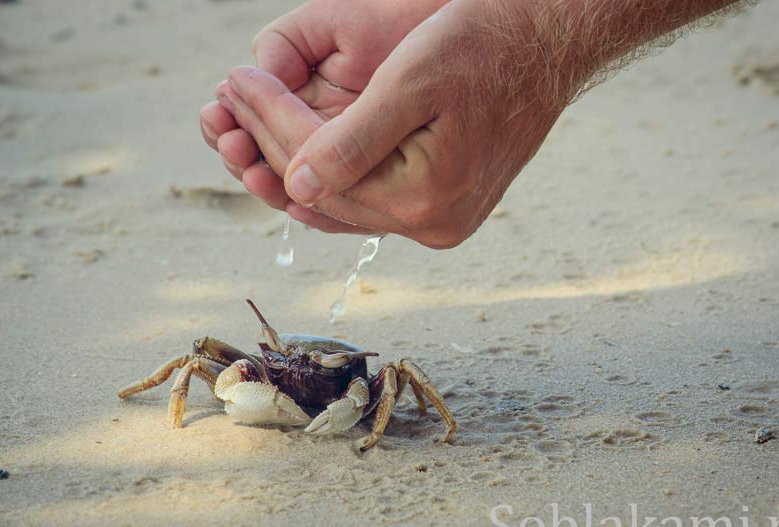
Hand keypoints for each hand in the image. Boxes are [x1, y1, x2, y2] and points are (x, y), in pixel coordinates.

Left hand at [217, 0, 573, 246]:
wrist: (544, 49)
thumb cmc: (484, 50)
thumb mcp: (412, 81)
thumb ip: (351, 141)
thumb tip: (293, 187)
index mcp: (424, 198)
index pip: (320, 167)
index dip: (270, 121)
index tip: (235, 79)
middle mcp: (433, 224)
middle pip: (328, 191)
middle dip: (274, 141)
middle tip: (234, 97)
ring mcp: (441, 222)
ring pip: (346, 201)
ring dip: (298, 162)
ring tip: (255, 122)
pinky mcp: (444, 208)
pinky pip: (372, 202)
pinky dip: (336, 177)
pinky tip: (304, 158)